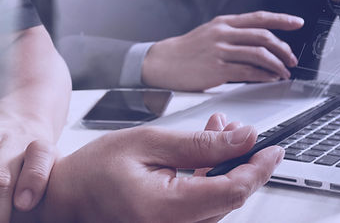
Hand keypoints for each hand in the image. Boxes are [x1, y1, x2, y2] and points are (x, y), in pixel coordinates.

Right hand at [19, 113, 284, 221]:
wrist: (65, 197)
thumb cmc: (93, 171)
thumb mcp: (148, 143)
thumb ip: (199, 143)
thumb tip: (243, 139)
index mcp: (166, 208)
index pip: (233, 190)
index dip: (259, 167)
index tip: (273, 148)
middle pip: (232, 198)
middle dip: (243, 162)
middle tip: (239, 131)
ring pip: (221, 203)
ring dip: (227, 169)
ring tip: (217, 134)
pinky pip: (205, 208)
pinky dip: (211, 181)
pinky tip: (204, 156)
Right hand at [142, 11, 302, 91]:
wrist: (161, 63)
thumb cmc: (186, 51)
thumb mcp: (210, 34)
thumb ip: (232, 35)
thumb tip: (258, 43)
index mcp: (224, 23)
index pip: (259, 18)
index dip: (281, 20)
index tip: (298, 23)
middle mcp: (223, 34)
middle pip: (263, 36)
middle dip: (283, 48)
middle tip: (292, 58)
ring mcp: (220, 51)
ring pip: (258, 54)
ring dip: (276, 64)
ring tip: (284, 71)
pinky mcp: (216, 69)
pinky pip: (247, 71)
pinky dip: (263, 75)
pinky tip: (270, 78)